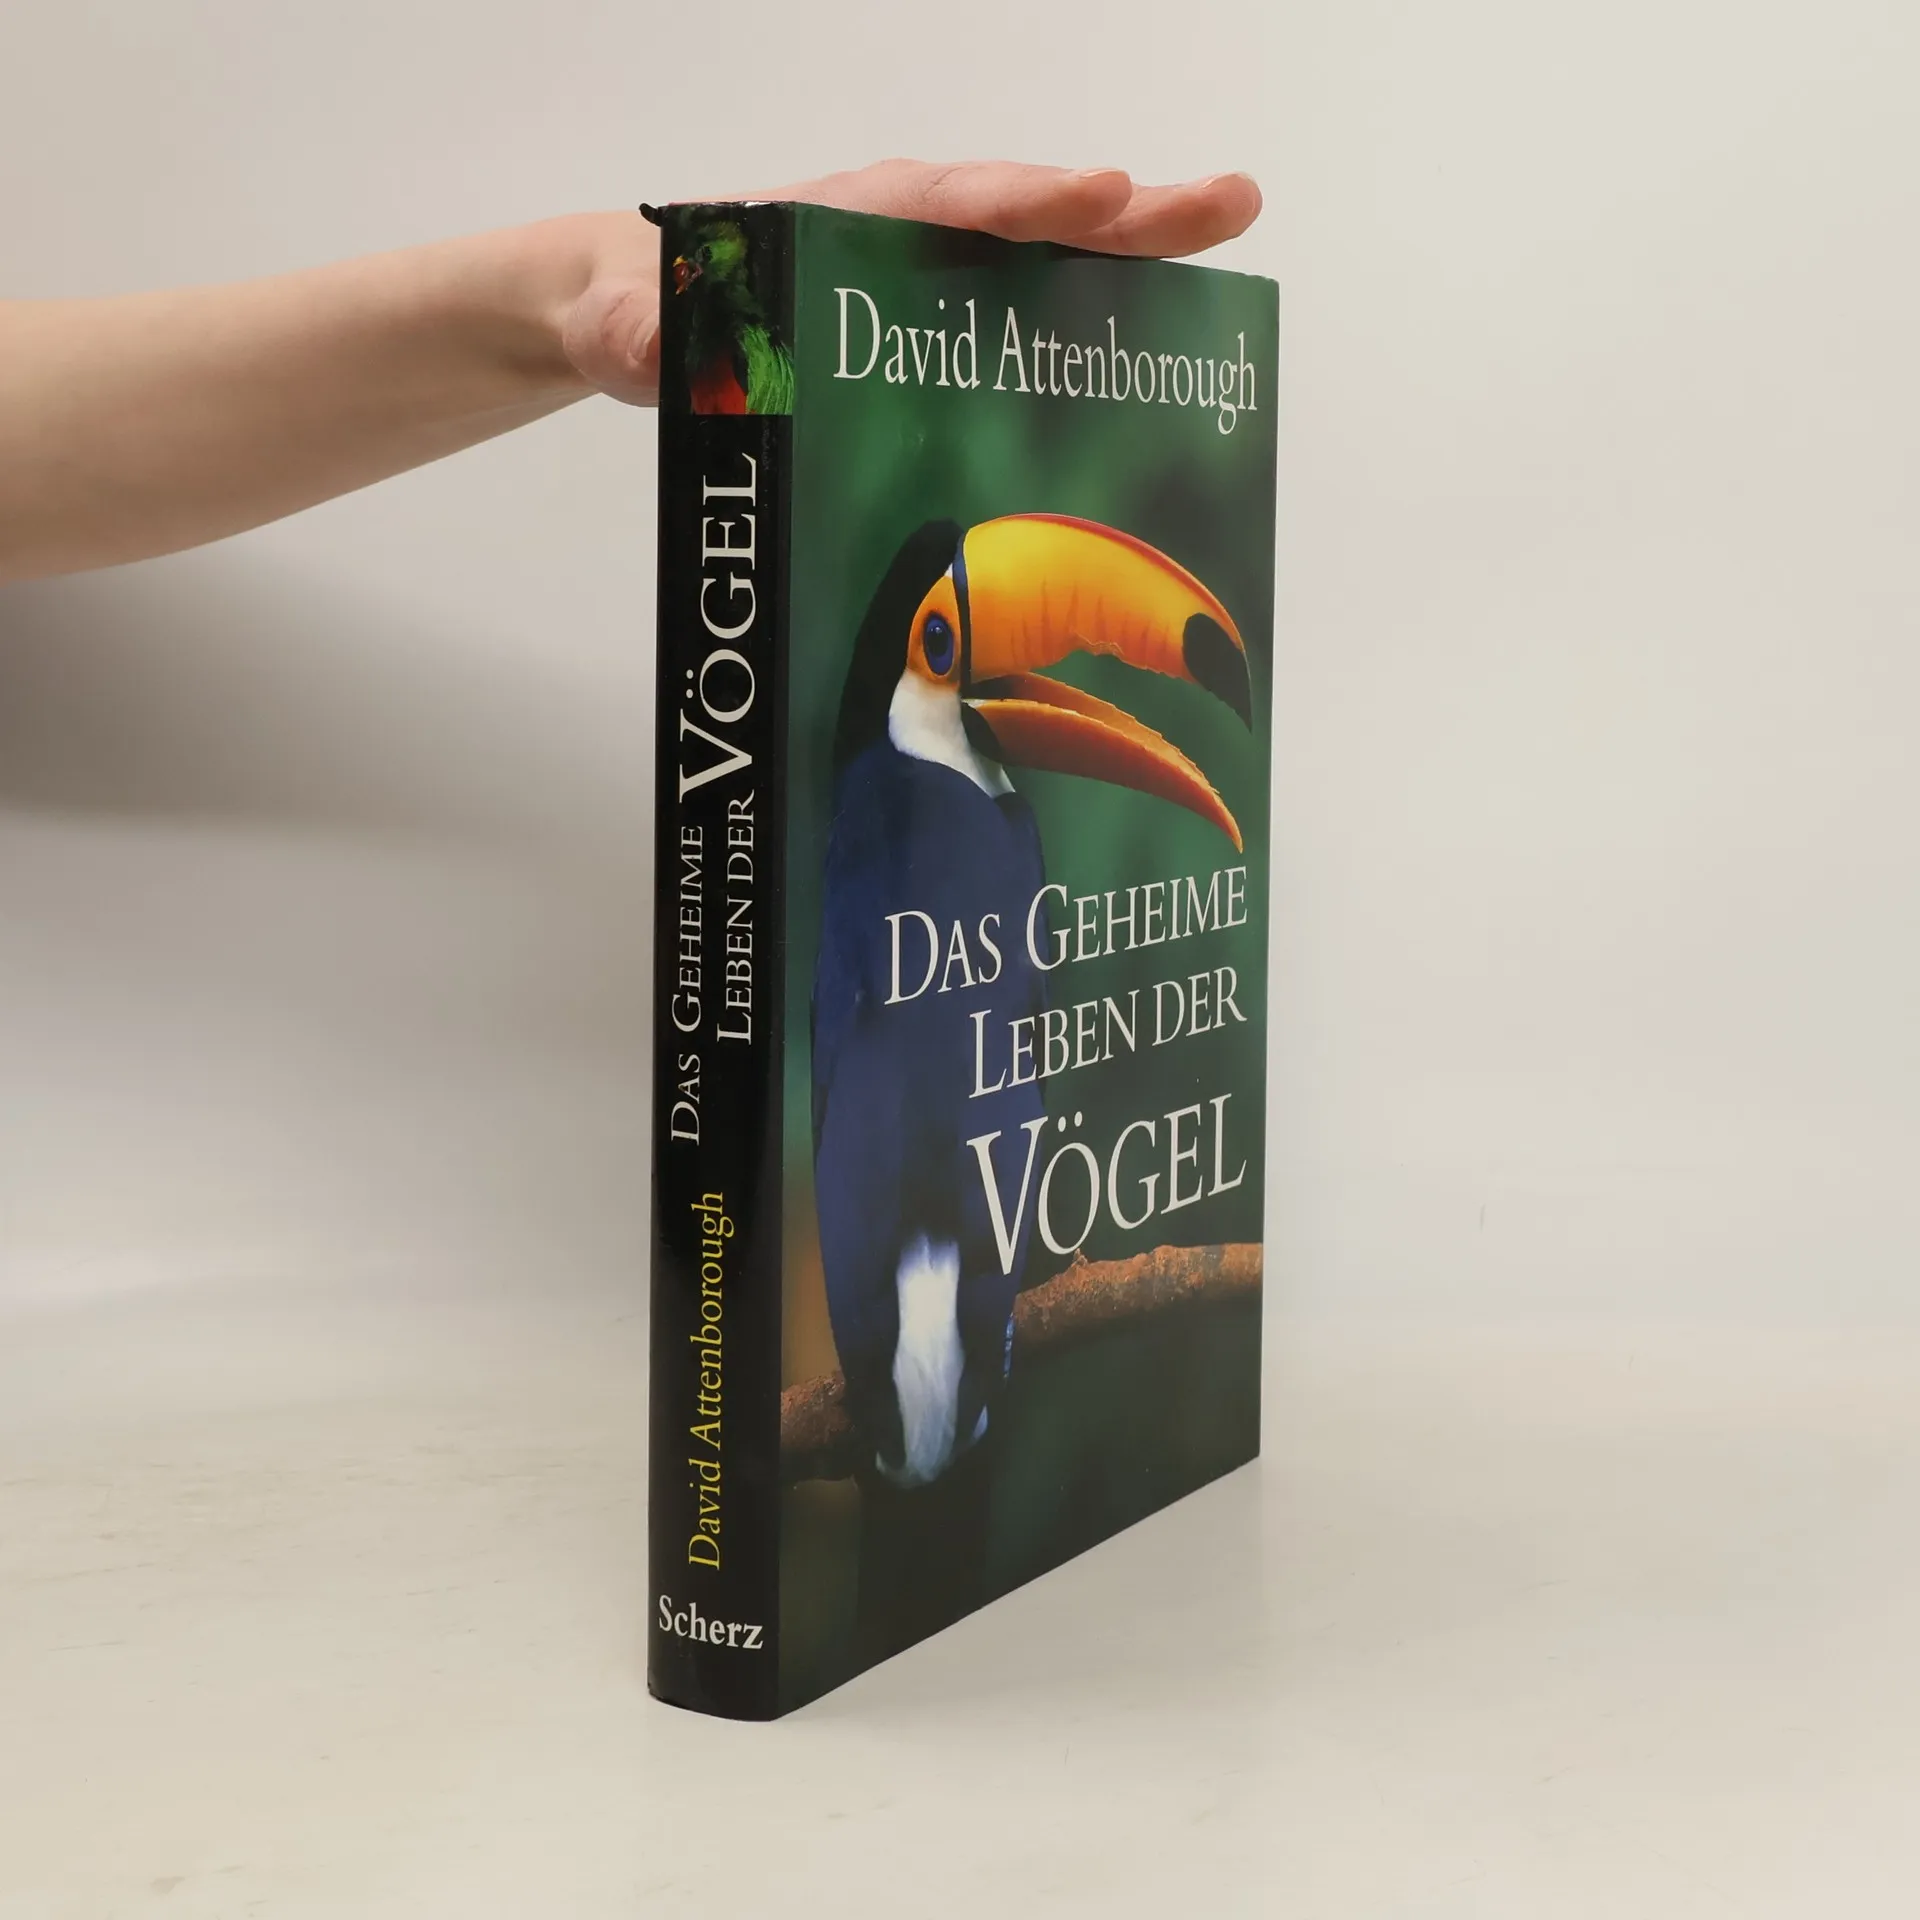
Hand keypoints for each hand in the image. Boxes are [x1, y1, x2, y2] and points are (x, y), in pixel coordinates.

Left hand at [559, 160, 1261, 407]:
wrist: (645, 309)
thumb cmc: (648, 305)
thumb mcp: (630, 326)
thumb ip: (643, 336)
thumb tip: (656, 347)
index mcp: (843, 220)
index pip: (946, 203)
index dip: (1024, 203)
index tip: (1100, 194)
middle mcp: (903, 232)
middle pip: (1025, 214)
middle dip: (1124, 211)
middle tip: (1224, 203)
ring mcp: (931, 270)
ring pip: (1044, 252)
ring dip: (1136, 248)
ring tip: (1229, 232)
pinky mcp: (939, 316)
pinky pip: (1028, 302)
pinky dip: (1097, 304)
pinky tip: (1163, 330)